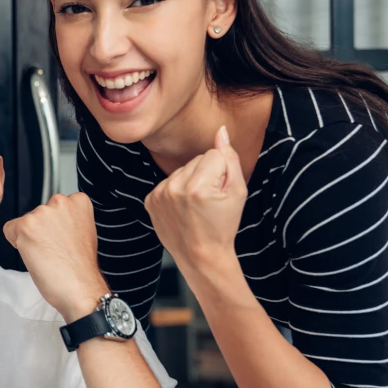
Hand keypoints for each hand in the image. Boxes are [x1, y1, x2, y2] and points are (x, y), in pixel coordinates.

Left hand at [4, 193, 109, 321]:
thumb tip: (50, 223)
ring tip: (48, 254)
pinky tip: (35, 255)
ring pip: (24, 223)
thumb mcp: (82, 232)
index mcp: (78, 201)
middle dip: (41, 230)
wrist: (80, 288)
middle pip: (38, 213)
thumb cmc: (81, 268)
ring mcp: (42, 213)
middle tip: (55, 249)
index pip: (54, 207)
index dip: (55, 226)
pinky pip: (9, 230)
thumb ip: (67, 221)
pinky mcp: (25, 226)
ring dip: (30, 238)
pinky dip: (16, 244)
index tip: (63, 239)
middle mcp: (60, 202)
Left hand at [145, 126, 245, 274]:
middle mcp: (175, 188)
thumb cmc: (223, 225)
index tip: (220, 192)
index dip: (222, 171)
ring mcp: (159, 194)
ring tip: (196, 205)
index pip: (213, 154)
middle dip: (206, 174)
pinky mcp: (150, 200)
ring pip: (181, 170)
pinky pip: (168, 181)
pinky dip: (176, 190)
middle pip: (196, 160)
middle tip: (209, 201)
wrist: (201, 256)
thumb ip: (229, 158)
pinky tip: (182, 208)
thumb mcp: (237, 192)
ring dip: (190, 181)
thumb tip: (220, 131)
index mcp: (198, 186)